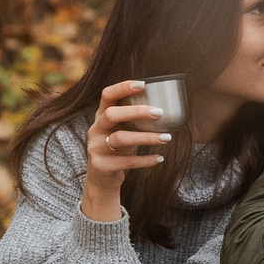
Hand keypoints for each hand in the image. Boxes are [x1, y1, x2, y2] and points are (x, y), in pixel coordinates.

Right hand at [81, 79, 169, 220]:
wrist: (101, 179)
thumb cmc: (118, 149)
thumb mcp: (122, 130)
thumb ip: (134, 120)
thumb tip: (168, 108)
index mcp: (101, 116)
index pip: (107, 95)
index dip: (122, 87)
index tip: (143, 84)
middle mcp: (96, 129)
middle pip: (111, 114)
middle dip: (136, 111)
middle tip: (159, 112)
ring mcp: (96, 148)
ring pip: (120, 138)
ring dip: (146, 137)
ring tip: (166, 137)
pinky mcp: (102, 166)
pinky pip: (126, 161)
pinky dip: (145, 160)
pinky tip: (159, 158)